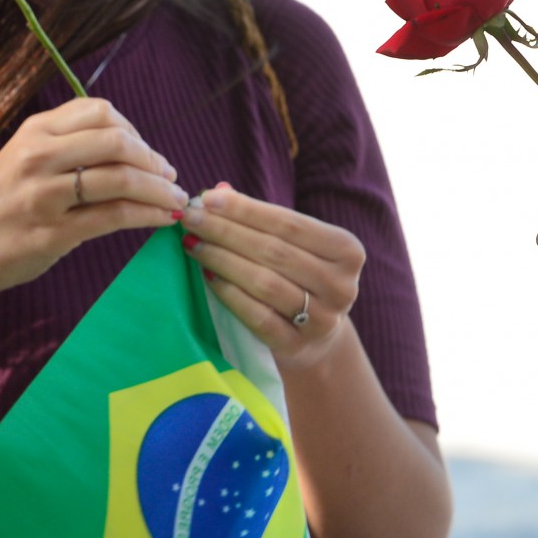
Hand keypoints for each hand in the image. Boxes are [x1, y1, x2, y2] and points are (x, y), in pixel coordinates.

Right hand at [0, 97, 186, 303]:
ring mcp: (44, 194)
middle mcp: (38, 156)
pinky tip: (163, 219)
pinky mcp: (54, 232)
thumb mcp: (22, 159)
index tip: (148, 153)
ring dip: (159, 189)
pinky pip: (115, 216)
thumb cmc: (0, 206)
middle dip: (153, 159)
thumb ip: (66, 144)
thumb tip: (130, 145)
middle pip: (116, 141)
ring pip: (120, 178)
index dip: (134, 131)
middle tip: (170, 176)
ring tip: (176, 199)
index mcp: (33, 131)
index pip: (99, 111)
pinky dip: (148, 215)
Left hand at [182, 183, 364, 370]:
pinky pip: (256, 315)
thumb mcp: (292, 245)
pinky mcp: (297, 345)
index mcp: (347, 251)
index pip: (289, 223)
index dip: (246, 210)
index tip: (207, 199)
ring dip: (222, 259)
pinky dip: (228, 293)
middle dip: (226, 231)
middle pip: (274, 251)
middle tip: (191, 219)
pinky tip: (207, 275)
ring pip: (265, 282)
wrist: (315, 337)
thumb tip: (217, 191)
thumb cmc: (297, 276)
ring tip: (193, 244)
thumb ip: (260, 218)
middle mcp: (341, 285)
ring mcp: (322, 319)